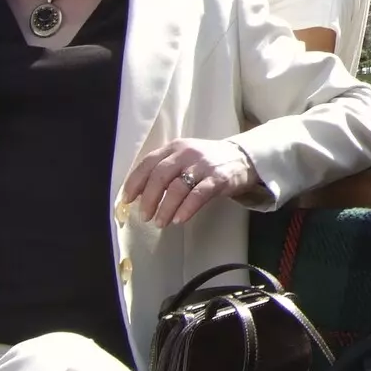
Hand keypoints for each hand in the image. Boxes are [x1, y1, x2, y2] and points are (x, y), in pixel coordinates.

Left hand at [121, 137, 258, 227]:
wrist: (243, 157)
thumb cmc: (207, 162)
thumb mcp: (185, 157)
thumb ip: (165, 169)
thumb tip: (139, 194)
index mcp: (175, 147)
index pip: (148, 163)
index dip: (135, 182)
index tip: (127, 200)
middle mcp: (187, 153)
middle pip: (160, 176)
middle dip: (148, 199)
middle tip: (144, 216)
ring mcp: (203, 165)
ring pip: (177, 187)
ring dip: (165, 208)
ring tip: (160, 222)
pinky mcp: (218, 178)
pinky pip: (198, 195)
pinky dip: (186, 209)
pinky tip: (179, 219)